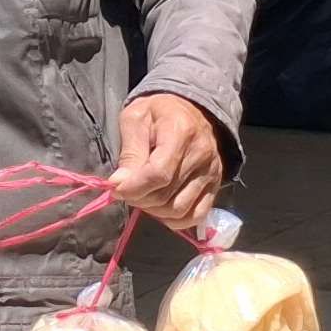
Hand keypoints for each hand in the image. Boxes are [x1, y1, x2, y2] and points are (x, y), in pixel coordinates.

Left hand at [107, 94, 227, 232]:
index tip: (116, 187)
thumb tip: (119, 183)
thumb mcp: (135, 119)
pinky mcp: (215, 186)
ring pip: (179, 210)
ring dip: (154, 211)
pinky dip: (175, 220)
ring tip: (143, 196)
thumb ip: (129, 152)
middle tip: (126, 190)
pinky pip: (196, 216)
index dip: (133, 187)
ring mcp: (211, 173)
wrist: (191, 110)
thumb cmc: (157, 113)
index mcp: (180, 131)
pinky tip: (161, 209)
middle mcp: (201, 154)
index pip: (158, 173)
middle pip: (166, 195)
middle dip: (139, 198)